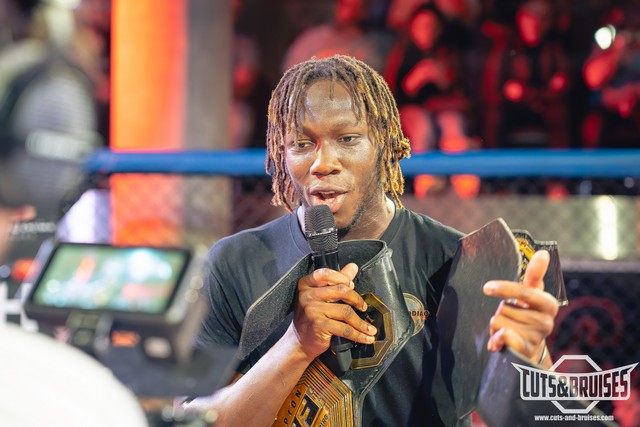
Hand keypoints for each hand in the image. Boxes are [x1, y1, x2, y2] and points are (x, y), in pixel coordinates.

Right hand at [291, 263, 376, 360]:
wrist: (299, 341)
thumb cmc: (310, 318)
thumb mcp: (319, 296)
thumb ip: (336, 281)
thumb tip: (352, 267)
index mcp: (306, 284)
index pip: (326, 274)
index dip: (342, 277)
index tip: (352, 284)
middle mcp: (308, 295)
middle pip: (340, 290)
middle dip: (356, 299)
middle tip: (363, 307)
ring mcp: (313, 310)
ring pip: (346, 311)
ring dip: (361, 322)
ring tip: (369, 328)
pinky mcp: (319, 325)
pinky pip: (344, 328)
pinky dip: (358, 334)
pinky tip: (366, 337)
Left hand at [482, 250, 558, 364]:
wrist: (529, 347)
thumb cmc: (528, 314)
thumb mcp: (532, 294)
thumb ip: (535, 274)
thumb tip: (543, 252)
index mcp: (550, 305)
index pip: (525, 292)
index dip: (505, 289)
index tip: (487, 288)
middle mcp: (547, 323)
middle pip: (505, 308)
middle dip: (499, 311)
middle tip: (509, 317)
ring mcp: (536, 338)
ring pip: (499, 321)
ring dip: (496, 325)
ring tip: (507, 329)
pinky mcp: (525, 351)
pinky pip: (504, 337)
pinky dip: (495, 338)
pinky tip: (498, 341)